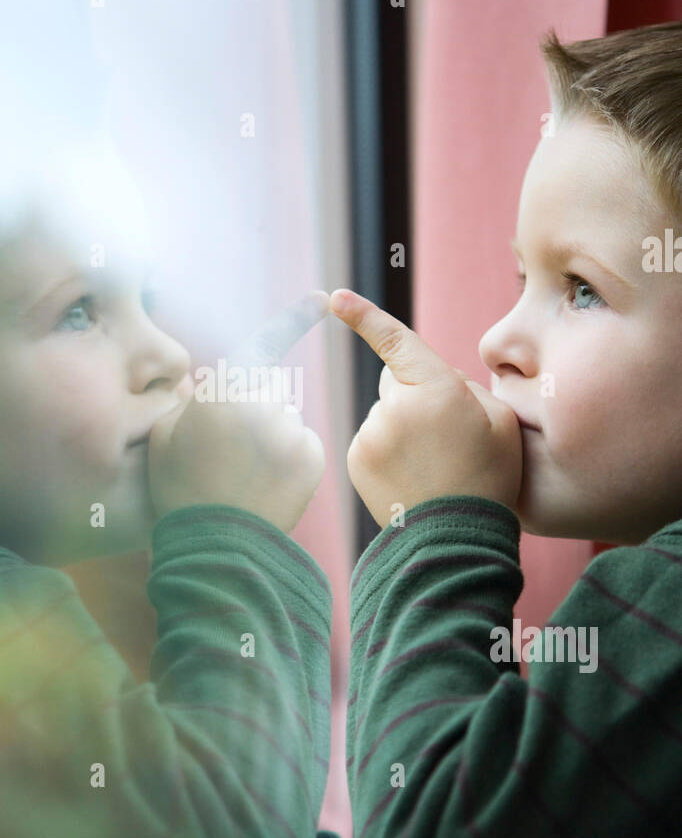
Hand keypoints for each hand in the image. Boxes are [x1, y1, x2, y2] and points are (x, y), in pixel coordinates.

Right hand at [148, 292, 328, 532]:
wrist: (216, 546)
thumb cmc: (179, 488)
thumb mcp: (164, 435)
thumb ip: (187, 400)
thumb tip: (204, 383)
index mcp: (224, 390)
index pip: (265, 342)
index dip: (294, 317)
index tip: (321, 297)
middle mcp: (263, 402)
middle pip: (271, 387)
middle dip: (257, 404)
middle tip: (232, 446)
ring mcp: (290, 429)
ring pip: (286, 416)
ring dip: (272, 434)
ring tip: (246, 472)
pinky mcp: (311, 455)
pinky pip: (302, 442)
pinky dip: (290, 456)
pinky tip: (267, 482)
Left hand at [330, 288, 521, 527]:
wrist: (455, 540)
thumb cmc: (489, 477)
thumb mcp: (501, 421)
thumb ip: (466, 388)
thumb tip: (435, 382)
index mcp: (434, 390)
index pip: (395, 341)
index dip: (364, 316)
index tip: (335, 298)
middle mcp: (393, 407)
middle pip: (396, 380)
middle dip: (415, 392)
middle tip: (447, 433)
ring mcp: (370, 435)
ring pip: (386, 411)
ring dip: (404, 425)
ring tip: (434, 464)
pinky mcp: (357, 459)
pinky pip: (374, 437)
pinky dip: (389, 448)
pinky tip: (414, 474)